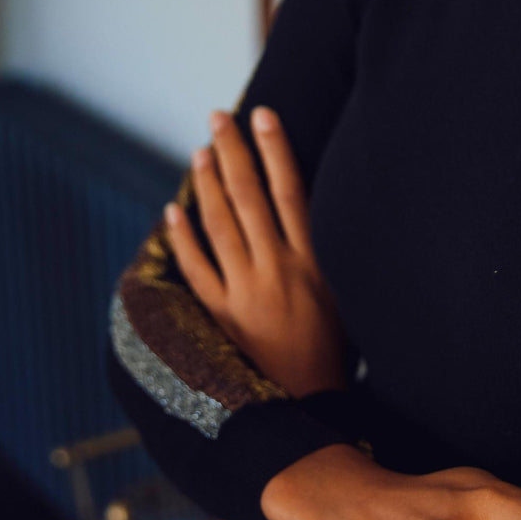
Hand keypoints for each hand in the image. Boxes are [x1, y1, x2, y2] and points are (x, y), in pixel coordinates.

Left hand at [163, 105, 347, 397]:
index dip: (275, 150)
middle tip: (219, 117)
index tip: (263, 115)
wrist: (311, 404)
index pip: (291, 191)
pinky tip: (173, 211)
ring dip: (208, 184)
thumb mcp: (348, 294)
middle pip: (250, 198)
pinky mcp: (222, 316)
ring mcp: (246, 293)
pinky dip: (183, 238)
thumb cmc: (336, 347)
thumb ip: (331, 252)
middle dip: (234, 152)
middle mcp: (277, 270)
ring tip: (200, 151)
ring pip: (220, 225)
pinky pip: (196, 269)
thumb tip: (318, 206)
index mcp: (314, 261)